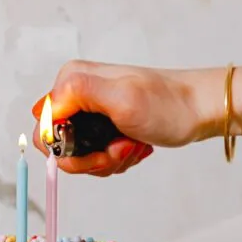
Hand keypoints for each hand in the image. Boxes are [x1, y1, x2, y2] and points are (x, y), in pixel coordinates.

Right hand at [32, 60, 215, 175]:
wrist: (197, 111)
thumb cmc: (166, 104)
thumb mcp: (121, 98)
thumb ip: (78, 95)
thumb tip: (44, 106)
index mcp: (71, 81)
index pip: (43, 129)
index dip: (67, 150)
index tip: (99, 149)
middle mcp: (75, 94)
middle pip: (61, 147)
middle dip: (91, 159)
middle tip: (119, 149)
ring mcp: (89, 111)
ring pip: (79, 156)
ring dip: (108, 160)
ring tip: (131, 146)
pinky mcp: (102, 126)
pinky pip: (95, 156)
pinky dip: (116, 159)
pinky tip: (134, 146)